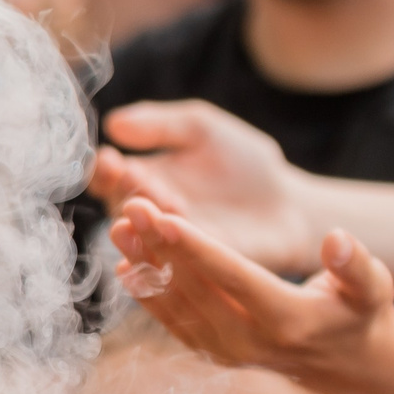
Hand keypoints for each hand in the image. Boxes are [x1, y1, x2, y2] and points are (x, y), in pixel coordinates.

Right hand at [94, 103, 316, 278]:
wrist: (289, 203)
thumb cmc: (243, 162)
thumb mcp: (201, 129)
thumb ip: (161, 125)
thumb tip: (113, 124)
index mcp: (143, 181)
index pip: (110, 178)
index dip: (104, 170)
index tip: (110, 158)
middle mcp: (150, 217)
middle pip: (123, 209)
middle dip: (123, 192)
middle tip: (130, 176)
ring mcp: (171, 246)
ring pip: (144, 240)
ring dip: (137, 226)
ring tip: (136, 210)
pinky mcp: (198, 269)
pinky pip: (174, 265)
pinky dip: (163, 255)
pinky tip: (159, 239)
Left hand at [106, 200, 393, 393]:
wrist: (346, 364)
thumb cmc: (359, 313)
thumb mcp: (373, 287)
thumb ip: (356, 263)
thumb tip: (337, 238)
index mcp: (287, 320)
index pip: (232, 278)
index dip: (196, 247)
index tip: (163, 216)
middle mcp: (249, 342)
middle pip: (194, 288)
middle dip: (158, 245)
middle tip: (130, 204)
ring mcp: (226, 352)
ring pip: (175, 304)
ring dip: (144, 265)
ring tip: (119, 225)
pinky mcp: (211, 352)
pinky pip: (171, 320)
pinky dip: (147, 292)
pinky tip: (125, 261)